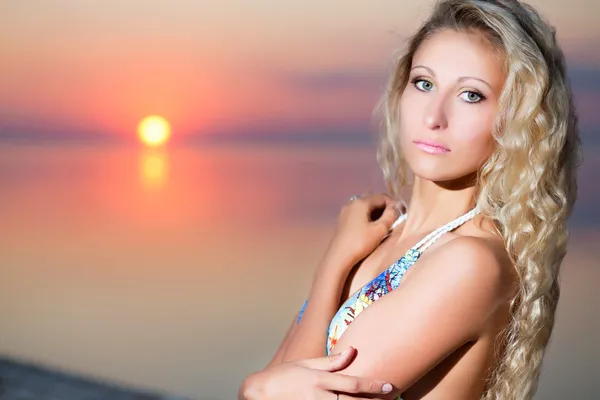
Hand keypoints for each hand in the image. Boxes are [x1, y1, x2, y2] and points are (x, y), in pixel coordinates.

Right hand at [239, 347, 394, 399]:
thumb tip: (352, 351)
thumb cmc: (282, 376)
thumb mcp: (306, 364)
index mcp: (320, 380)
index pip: (352, 384)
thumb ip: (331, 361)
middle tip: (392, 398)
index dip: (372, 386)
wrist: (258, 393)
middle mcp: (319, 396)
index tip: (388, 386)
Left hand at [322, 192, 400, 273]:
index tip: (400, 215)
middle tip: (391, 218)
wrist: (338, 257)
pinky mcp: (342, 220)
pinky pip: (358, 212)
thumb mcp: (380, 230)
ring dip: (375, 211)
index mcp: (361, 202)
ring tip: (382, 224)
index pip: (382, 197)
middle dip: (383, 206)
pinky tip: (370, 227)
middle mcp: (352, 203)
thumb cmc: (360, 243)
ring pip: (364, 206)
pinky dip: (366, 216)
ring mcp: (345, 211)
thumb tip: (396, 207)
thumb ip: (390, 216)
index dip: (393, 204)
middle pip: (372, 198)